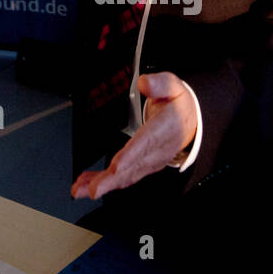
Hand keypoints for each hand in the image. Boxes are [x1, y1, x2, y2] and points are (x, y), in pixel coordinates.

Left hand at [71, 72, 197, 200]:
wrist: (191, 121)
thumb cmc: (178, 105)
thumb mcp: (174, 86)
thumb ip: (160, 84)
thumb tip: (144, 83)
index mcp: (166, 128)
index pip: (147, 142)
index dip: (131, 155)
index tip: (116, 166)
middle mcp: (158, 149)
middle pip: (133, 166)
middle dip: (111, 179)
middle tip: (92, 189)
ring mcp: (151, 161)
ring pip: (127, 176)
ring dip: (104, 185)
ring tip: (81, 190)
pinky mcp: (144, 166)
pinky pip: (125, 177)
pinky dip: (107, 183)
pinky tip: (88, 185)